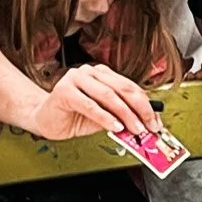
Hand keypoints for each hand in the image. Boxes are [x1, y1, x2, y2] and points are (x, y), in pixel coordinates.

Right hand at [23, 64, 157, 141]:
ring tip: (135, 128)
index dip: (146, 104)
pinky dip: (105, 118)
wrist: (46, 120)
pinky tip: (115, 127)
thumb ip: (122, 117)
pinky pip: (90, 105)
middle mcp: (90, 72)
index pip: (130, 86)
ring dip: (125, 114)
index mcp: (103, 74)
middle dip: (140, 109)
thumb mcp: (104, 117)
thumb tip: (146, 124)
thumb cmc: (74, 116)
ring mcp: (76, 78)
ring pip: (108, 95)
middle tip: (149, 125)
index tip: (155, 120)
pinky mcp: (65, 91)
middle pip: (123, 88)